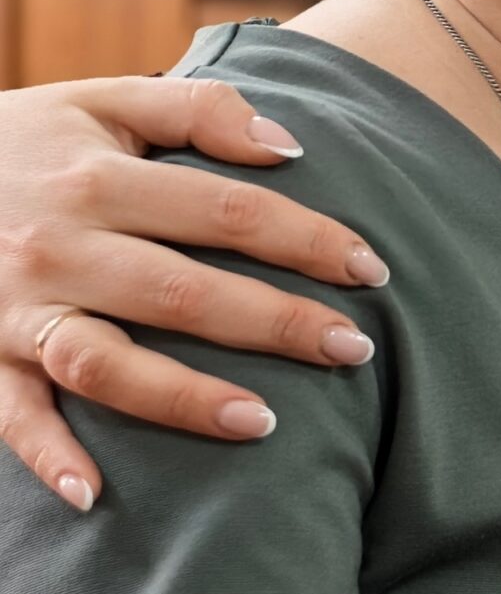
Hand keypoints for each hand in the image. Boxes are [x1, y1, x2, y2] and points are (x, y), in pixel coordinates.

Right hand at [0, 76, 386, 510]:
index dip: (306, 240)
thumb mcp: (103, 99)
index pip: (228, 212)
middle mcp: (59, 247)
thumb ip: (199, 110)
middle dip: (276, 324)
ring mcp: (15, 308)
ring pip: (105, 364)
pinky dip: (47, 455)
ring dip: (183, 399)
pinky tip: (94, 494)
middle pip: (183, 292)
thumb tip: (290, 146)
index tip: (372, 268)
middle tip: (355, 349)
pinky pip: (11, 415)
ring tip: (265, 424)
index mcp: (99, 179)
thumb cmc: (25, 140)